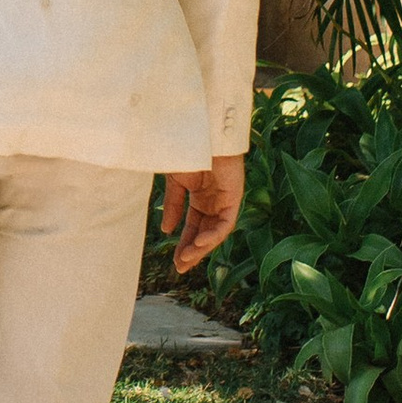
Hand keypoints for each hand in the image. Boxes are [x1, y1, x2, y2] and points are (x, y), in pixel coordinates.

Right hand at [162, 155, 244, 278]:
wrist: (199, 135)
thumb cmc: (187, 152)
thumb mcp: (175, 184)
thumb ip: (172, 206)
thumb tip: (167, 231)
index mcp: (200, 198)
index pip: (193, 227)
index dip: (184, 244)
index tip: (175, 262)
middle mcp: (214, 202)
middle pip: (204, 234)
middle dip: (193, 252)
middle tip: (180, 268)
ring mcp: (225, 201)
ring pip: (216, 232)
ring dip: (201, 247)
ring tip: (186, 258)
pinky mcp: (234, 198)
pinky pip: (226, 223)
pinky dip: (213, 235)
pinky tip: (199, 243)